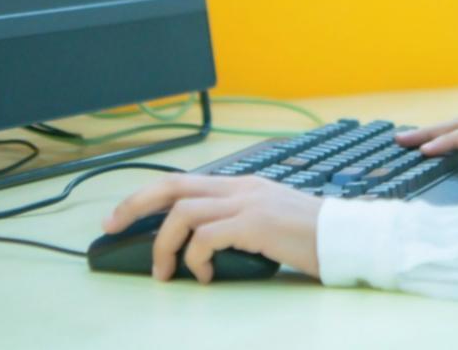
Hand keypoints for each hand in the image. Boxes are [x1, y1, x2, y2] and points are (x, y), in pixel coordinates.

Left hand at [103, 175, 322, 282]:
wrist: (346, 238)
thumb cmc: (309, 237)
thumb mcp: (266, 222)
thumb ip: (234, 224)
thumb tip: (197, 248)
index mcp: (241, 184)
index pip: (182, 181)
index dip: (146, 196)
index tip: (121, 214)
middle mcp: (239, 187)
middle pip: (171, 185)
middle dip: (134, 204)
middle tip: (111, 226)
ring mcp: (246, 202)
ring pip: (183, 213)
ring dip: (164, 244)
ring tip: (164, 272)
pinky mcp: (254, 223)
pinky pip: (206, 238)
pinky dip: (195, 259)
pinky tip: (202, 276)